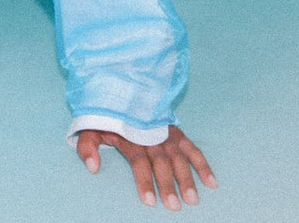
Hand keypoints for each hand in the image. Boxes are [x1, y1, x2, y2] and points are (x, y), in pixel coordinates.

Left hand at [76, 125, 216, 209]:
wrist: (118, 91)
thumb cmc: (105, 117)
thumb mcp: (90, 128)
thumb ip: (87, 147)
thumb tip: (93, 167)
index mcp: (130, 135)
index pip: (139, 161)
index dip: (144, 181)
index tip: (150, 201)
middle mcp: (151, 134)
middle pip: (162, 162)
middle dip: (169, 184)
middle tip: (175, 206)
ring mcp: (166, 133)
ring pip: (179, 157)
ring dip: (187, 178)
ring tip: (192, 199)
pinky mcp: (176, 132)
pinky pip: (192, 148)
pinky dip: (202, 164)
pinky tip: (211, 182)